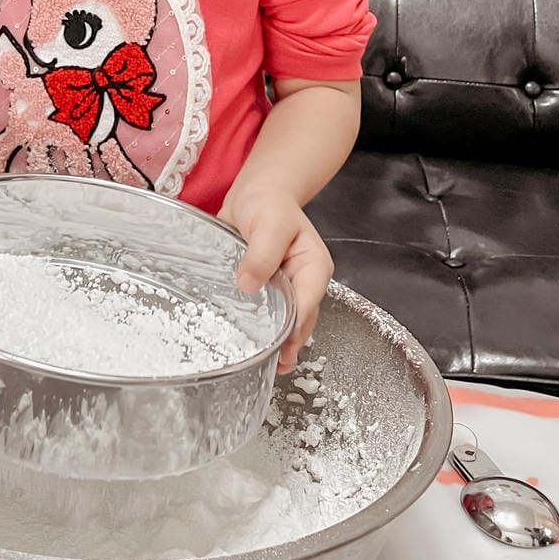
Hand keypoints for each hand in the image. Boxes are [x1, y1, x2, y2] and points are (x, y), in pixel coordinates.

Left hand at [218, 182, 333, 372]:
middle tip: (270, 366)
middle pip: (299, 319)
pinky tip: (245, 343)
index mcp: (313, 267)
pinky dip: (257, 328)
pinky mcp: (265, 291)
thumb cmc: (268, 203)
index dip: (295, 326)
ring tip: (259, 364)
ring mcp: (284, 289)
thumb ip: (261, 252)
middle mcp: (302, 282)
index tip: (281, 347)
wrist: (254, 193)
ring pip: (283, 321)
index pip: (307, 302)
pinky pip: (264, 313)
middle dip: (287, 344)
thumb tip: (249, 284)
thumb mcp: (269, 222)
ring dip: (273, 341)